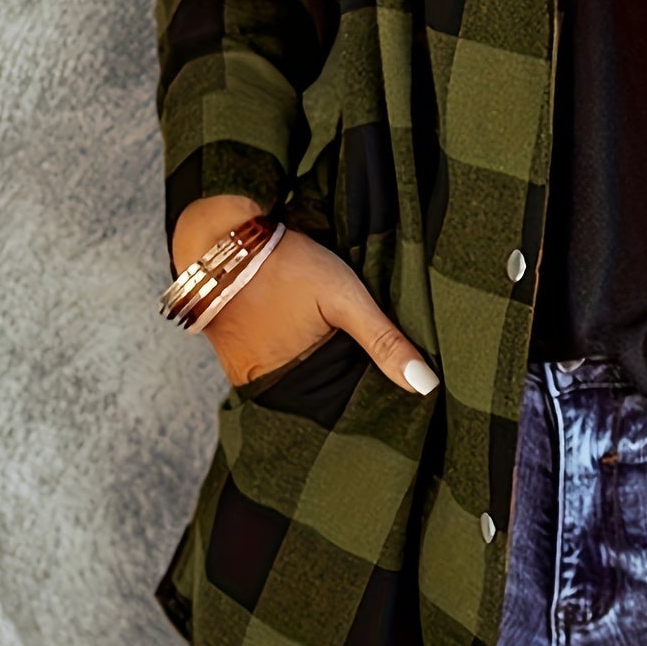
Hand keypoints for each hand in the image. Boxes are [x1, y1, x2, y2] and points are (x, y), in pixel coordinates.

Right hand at [171, 197, 439, 395]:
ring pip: (292, 384)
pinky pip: (270, 368)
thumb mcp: (345, 296)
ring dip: (315, 375)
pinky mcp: (230, 356)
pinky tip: (304, 340)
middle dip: (339, 388)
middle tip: (361, 363)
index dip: (362, 397)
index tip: (386, 388)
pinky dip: (290, 360)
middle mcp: (260, 388)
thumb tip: (425, 385)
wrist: (220, 236)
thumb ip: (385, 340)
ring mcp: (240, 373)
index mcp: (290, 383)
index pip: (338, 409)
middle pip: (313, 399)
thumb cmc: (285, 262)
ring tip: (334, 351)